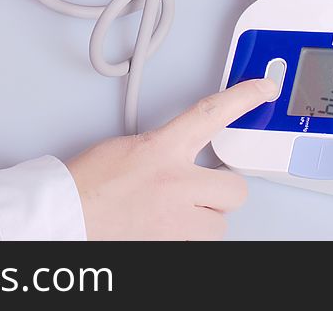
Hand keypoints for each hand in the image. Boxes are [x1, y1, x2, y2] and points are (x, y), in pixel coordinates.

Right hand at [67, 79, 276, 239]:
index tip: (264, 89)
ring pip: (220, 223)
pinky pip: (198, 242)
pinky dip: (187, 235)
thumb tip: (185, 156)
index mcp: (163, 148)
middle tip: (200, 188)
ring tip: (176, 210)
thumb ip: (165, 147)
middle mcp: (176, 182)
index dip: (243, 98)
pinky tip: (165, 224)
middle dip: (222, 191)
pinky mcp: (172, 244)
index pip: (211, 114)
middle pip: (235, 189)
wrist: (68, 211)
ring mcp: (176, 218)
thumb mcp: (130, 145)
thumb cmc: (89, 180)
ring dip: (204, 217)